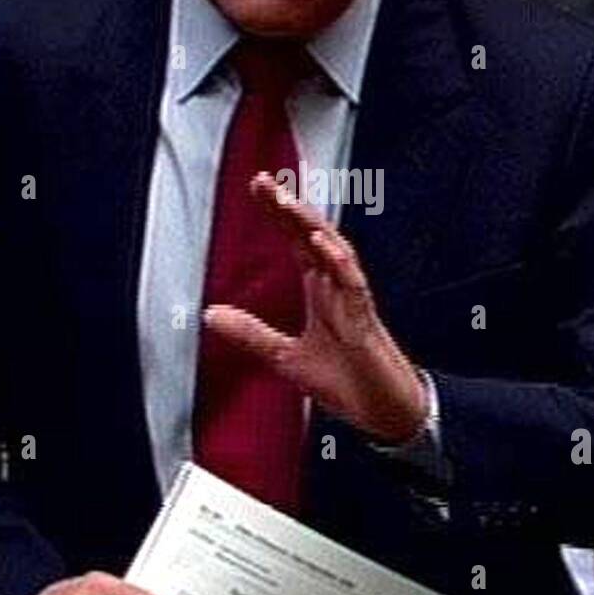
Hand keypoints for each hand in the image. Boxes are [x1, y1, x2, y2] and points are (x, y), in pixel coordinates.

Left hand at [203, 172, 427, 444]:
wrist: (382, 412)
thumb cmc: (346, 381)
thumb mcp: (284, 357)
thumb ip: (250, 333)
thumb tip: (211, 315)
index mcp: (320, 290)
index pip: (296, 242)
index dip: (279, 214)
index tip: (258, 188)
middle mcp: (336, 287)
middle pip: (313, 236)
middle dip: (290, 208)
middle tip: (265, 182)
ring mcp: (353, 300)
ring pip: (334, 251)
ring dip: (311, 226)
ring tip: (288, 203)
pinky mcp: (365, 321)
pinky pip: (354, 285)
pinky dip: (339, 263)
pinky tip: (322, 245)